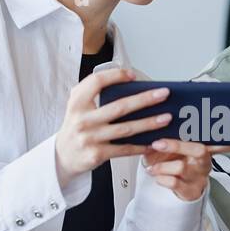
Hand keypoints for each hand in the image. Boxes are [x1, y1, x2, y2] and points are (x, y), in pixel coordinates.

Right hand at [54, 67, 173, 183]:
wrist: (62, 155)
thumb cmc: (76, 126)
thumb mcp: (77, 105)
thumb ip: (93, 92)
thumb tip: (127, 80)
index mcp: (77, 102)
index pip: (97, 82)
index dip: (116, 76)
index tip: (133, 75)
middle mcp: (82, 119)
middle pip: (119, 107)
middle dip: (145, 99)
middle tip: (163, 94)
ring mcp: (90, 138)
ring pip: (126, 129)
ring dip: (149, 123)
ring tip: (166, 118)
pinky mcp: (97, 154)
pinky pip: (124, 149)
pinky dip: (140, 146)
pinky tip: (153, 141)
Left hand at [142, 127, 229, 202]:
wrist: (168, 183)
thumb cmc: (173, 157)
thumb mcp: (176, 143)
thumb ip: (175, 129)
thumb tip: (165, 111)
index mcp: (206, 147)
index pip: (228, 140)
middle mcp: (205, 161)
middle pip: (199, 150)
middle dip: (176, 145)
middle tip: (158, 142)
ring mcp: (197, 176)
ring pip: (181, 167)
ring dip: (161, 165)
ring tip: (149, 165)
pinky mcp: (188, 190)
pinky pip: (172, 183)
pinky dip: (160, 178)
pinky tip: (154, 174)